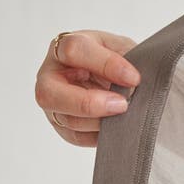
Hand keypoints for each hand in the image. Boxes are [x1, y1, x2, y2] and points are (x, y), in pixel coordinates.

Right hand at [35, 29, 141, 146]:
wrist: (116, 77)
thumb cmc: (115, 59)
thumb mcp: (123, 48)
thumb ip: (127, 59)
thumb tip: (133, 82)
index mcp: (63, 47)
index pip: (73, 51)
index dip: (106, 64)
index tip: (133, 77)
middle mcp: (50, 75)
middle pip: (49, 93)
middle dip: (89, 103)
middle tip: (122, 105)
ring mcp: (53, 103)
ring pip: (68, 120)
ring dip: (101, 122)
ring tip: (125, 115)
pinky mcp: (61, 125)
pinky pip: (77, 137)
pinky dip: (99, 135)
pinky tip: (116, 126)